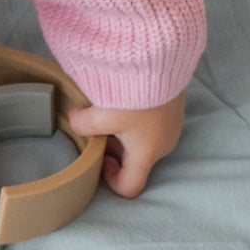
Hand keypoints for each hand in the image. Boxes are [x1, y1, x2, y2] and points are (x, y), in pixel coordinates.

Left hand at [67, 94, 184, 196]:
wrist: (161, 62)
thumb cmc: (136, 95)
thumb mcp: (103, 115)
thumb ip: (83, 124)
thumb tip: (74, 120)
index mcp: (146, 155)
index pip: (130, 187)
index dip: (111, 180)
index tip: (101, 160)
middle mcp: (164, 146)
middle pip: (136, 162)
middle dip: (116, 151)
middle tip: (101, 131)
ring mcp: (173, 127)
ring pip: (145, 142)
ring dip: (126, 134)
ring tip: (112, 112)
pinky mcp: (175, 109)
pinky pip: (154, 124)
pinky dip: (139, 119)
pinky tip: (128, 100)